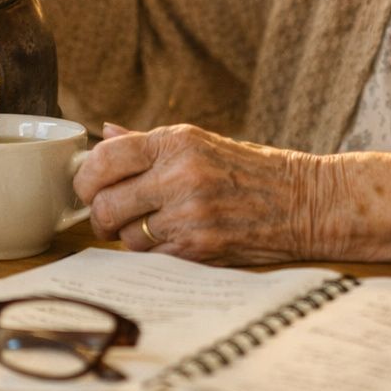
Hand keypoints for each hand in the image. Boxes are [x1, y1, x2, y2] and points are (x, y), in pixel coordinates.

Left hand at [73, 123, 320, 264]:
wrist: (305, 202)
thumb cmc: (252, 170)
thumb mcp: (202, 142)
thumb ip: (148, 142)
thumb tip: (104, 134)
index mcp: (178, 141)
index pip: (105, 157)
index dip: (86, 178)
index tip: (89, 186)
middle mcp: (181, 175)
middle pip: (105, 203)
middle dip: (100, 214)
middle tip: (110, 215)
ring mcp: (190, 215)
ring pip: (125, 235)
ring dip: (130, 235)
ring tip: (154, 225)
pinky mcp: (200, 249)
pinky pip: (151, 257)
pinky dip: (155, 252)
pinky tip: (175, 239)